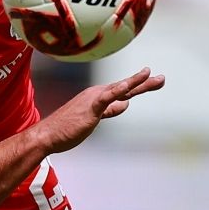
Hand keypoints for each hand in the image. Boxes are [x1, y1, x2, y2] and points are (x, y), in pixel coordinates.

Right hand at [34, 68, 163, 154]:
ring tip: (150, 74)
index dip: (139, 86)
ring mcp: (93, 100)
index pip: (123, 91)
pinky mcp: (90, 108)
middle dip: (144, 82)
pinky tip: (126, 85)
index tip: (154, 80)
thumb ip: (109, 110)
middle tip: (162, 78)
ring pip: (119, 89)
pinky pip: (106, 98)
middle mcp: (97, 94)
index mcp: (98, 97)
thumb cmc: (67, 129)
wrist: (47, 135)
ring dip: (135, 81)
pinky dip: (117, 90)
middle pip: (125, 88)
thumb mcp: (94, 118)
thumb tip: (126, 104)